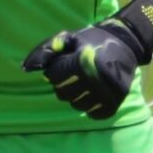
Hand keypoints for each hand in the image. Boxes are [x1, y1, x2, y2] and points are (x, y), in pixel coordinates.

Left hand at [22, 0, 152, 119]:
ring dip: (75, 97)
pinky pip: (94, 114)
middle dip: (63, 85)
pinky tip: (92, 94)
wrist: (125, 42)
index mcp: (82, 62)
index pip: (53, 77)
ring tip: (83, 83)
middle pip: (63, 94)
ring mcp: (107, 92)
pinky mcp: (116, 101)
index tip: (64, 64)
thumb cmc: (91, 40)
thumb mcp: (67, 38)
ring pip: (77, 106)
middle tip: (73, 75)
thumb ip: (45, 51)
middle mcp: (96, 79)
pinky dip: (90, 107)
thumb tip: (26, 68)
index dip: (54, 71)